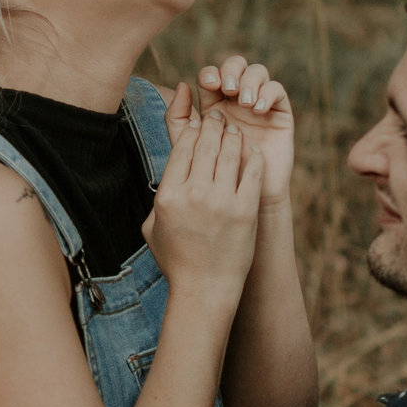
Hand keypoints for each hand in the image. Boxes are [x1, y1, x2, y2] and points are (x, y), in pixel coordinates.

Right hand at [141, 104, 262, 304]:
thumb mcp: (153, 227)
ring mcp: (221, 202)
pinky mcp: (245, 210)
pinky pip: (251, 172)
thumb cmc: (177, 260)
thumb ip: (158, 197)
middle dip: (213, 124)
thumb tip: (166, 172)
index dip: (192, 129)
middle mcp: (193, 194)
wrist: (205, 290)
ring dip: (233, 135)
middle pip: (206, 144)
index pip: (182, 147)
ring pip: (230, 152)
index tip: (199, 122)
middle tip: (218, 116)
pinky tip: (253, 150)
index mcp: (168, 196)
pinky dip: (253, 156)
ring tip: (234, 129)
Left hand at [193, 56, 294, 208]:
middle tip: (228, 88)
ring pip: (258, 72)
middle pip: (236, 64)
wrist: (243, 201)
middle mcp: (237, 99)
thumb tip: (182, 84)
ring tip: (245, 102)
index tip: (209, 86)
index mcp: (214, 103)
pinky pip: (277, 90)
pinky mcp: (279, 114)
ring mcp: (259, 104)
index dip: (210, 73)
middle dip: (231, 69)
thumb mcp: (188, 147)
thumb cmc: (212, 176)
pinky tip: (258, 109)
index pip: (212, 74)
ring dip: (250, 81)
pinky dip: (267, 93)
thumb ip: (178, 119)